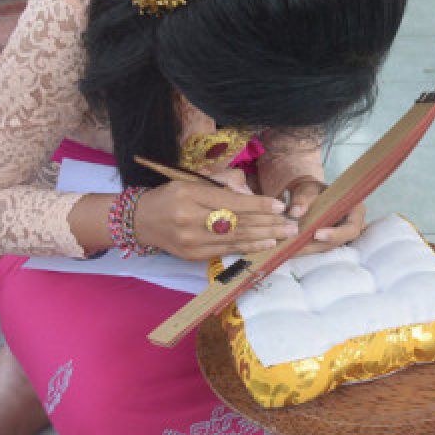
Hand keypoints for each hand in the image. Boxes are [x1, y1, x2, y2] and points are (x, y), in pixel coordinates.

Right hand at [132, 168, 296, 260]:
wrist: (142, 220)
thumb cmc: (172, 195)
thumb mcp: (193, 179)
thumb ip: (224, 181)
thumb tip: (250, 193)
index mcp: (189, 194)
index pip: (231, 201)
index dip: (258, 205)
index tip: (280, 206)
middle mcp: (189, 219)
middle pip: (236, 222)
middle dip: (268, 224)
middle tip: (292, 225)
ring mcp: (190, 241)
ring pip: (234, 239)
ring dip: (264, 237)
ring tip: (285, 235)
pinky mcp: (192, 256)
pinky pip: (226, 251)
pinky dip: (248, 248)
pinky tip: (266, 244)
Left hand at [280, 176, 366, 255]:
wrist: (308, 195)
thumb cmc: (313, 190)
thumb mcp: (308, 189)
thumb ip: (303, 198)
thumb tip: (295, 212)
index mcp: (355, 211)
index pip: (351, 228)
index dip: (335, 234)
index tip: (316, 234)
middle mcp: (351, 226)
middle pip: (338, 242)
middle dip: (316, 246)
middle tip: (295, 247)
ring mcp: (340, 236)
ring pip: (326, 248)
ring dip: (307, 250)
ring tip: (288, 249)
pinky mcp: (328, 243)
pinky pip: (318, 249)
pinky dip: (304, 249)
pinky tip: (289, 249)